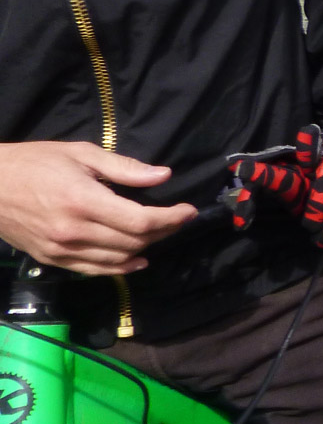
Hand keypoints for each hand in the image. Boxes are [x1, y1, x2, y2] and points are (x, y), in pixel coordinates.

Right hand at [0, 142, 196, 273]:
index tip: (188, 211)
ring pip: (118, 259)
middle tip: (177, 219)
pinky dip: (121, 267)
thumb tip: (162, 176)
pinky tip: (137, 259)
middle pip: (134, 242)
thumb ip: (123, 168)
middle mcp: (73, 230)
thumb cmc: (33, 162)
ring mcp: (61, 249)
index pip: (140, 221)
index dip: (171, 218)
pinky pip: (95, 269)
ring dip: (145, 248)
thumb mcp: (80, 153)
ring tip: (160, 233)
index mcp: (82, 200)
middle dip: (164, 231)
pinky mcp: (52, 259)